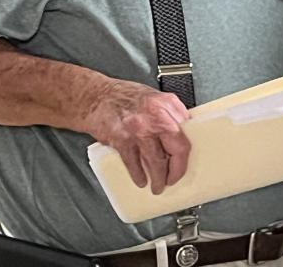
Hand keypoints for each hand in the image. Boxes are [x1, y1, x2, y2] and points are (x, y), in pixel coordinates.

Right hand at [83, 79, 190, 193]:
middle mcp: (156, 116)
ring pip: (157, 161)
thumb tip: (182, 132)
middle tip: (173, 179)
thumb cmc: (123, 96)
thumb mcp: (154, 97)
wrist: (95, 97)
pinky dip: (138, 175)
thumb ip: (170, 112)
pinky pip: (134, 164)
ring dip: (158, 178)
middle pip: (177, 148)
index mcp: (167, 104)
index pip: (187, 132)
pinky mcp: (122, 140)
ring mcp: (139, 129)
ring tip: (157, 186)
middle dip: (177, 169)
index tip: (184, 160)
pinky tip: (141, 179)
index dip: (186, 151)